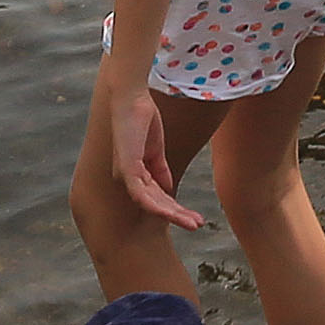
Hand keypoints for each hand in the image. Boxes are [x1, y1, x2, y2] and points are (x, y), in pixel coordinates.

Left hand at [99, 70, 206, 230]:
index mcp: (136, 173)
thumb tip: (167, 190)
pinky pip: (141, 194)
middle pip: (156, 204)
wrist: (132, 98)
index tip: (195, 218)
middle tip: (198, 226)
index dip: (176, 209)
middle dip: (178, 216)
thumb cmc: (141, 118)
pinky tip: (171, 214)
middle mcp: (130, 178)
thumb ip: (159, 170)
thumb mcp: (155, 150)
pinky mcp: (127, 169)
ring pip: (151, 203)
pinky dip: (156, 205)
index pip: (158, 197)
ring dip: (172, 214)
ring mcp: (127, 175)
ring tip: (194, 224)